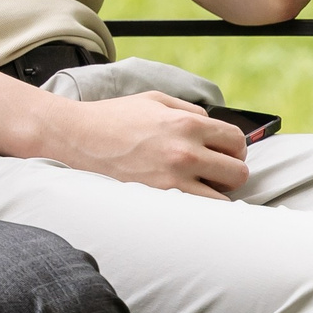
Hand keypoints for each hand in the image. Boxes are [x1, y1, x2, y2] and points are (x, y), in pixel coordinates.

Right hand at [24, 91, 250, 196]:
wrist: (75, 138)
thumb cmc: (112, 118)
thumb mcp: (153, 100)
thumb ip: (190, 110)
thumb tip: (213, 126)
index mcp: (187, 123)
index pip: (237, 140)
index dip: (234, 148)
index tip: (223, 154)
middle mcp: (185, 151)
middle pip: (238, 172)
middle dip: (229, 172)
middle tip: (212, 173)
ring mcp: (173, 179)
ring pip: (223, 199)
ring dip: (215, 195)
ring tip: (197, 189)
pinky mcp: (158, 199)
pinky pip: (196, 213)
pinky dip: (196, 208)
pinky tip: (183, 200)